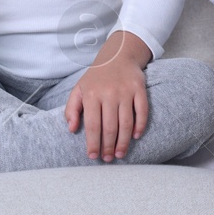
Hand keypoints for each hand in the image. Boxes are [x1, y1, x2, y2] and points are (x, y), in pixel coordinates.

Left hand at [65, 31, 153, 161]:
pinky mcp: (139, 89)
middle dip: (108, 146)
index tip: (93, 156)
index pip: (92, 125)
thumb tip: (71, 129)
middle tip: (108, 159)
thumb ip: (71, 109)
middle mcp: (109, 93)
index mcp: (91, 95)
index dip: (93, 143)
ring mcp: (126, 91)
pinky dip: (140, 126)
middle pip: (110, 127)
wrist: (118, 55)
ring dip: (123, 141)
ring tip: (120, 154)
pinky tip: (135, 137)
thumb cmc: (96, 78)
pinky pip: (142, 111)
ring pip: (126, 123)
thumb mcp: (78, 89)